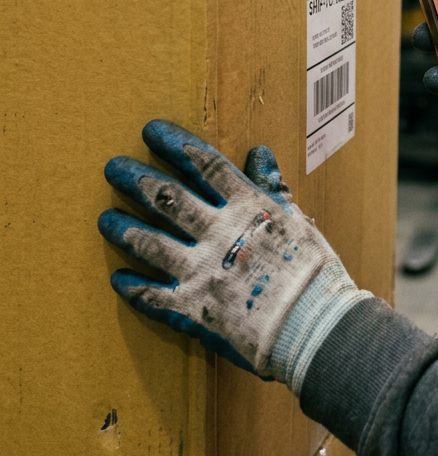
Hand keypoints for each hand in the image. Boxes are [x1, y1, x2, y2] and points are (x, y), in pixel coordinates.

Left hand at [99, 121, 366, 388]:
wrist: (314, 325)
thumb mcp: (295, 218)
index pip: (205, 165)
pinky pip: (152, 296)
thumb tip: (259, 152)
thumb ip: (271, 185)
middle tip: (113, 167)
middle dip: (137, 180)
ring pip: (152, 242)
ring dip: (126, 229)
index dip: (175, 144)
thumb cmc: (312, 271)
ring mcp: (201, 271)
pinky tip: (118, 278)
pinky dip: (133, 287)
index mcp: (247, 207)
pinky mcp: (192, 308)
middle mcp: (218, 233)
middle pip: (169, 198)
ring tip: (105, 218)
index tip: (152, 131)